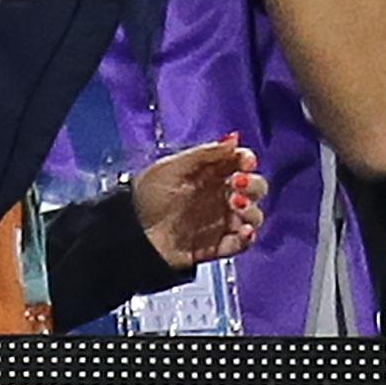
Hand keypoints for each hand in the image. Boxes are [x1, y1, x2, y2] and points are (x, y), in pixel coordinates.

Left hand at [127, 136, 259, 269]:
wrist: (131, 235)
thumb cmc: (145, 198)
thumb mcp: (172, 168)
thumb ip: (205, 153)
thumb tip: (233, 138)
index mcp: (209, 174)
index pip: (239, 163)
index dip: (247, 160)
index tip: (245, 162)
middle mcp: (218, 196)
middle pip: (254, 188)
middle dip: (253, 185)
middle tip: (238, 184)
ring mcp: (220, 221)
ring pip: (253, 215)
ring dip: (252, 210)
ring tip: (236, 206)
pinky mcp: (217, 245)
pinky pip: (242, 243)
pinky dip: (247, 237)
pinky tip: (242, 230)